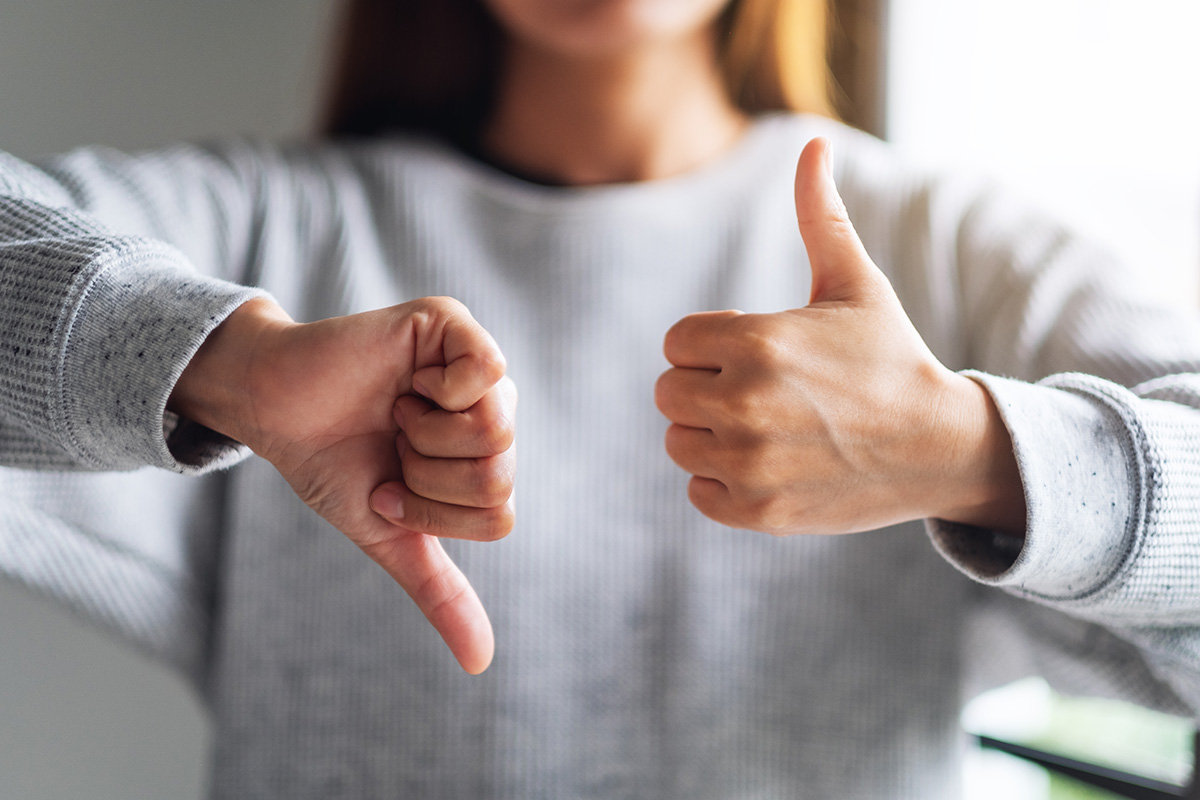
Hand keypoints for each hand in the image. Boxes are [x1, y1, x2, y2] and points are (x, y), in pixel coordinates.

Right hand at [171, 296, 514, 673]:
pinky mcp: (453, 324)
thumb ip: (438, 589)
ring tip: (396, 413)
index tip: (391, 486)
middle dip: (427, 477)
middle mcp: (493, 410)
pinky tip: (410, 383)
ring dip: (426, 438)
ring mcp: (477, 365)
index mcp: (486, 457)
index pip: (499, 514)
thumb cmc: (333, 462)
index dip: (434, 512)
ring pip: (496, 431)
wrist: (272, 409)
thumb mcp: (390, 533)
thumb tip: (479, 662)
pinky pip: (488, 371)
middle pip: (500, 474)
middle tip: (393, 446)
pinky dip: (440, 393)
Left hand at [655, 137, 1023, 536]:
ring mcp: (749, 463)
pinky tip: (770, 463)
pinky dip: (722, 480)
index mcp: (757, 342)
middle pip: (669, 392)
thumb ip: (820, 215)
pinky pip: (698, 491)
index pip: (676, 343)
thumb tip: (813, 141)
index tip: (757, 352)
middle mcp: (745, 404)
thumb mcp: (855, 282)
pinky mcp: (757, 511)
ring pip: (679, 441)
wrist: (939, 448)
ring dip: (710, 434)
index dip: (712, 345)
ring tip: (767, 427)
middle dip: (705, 387)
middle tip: (762, 391)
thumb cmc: (891, 358)